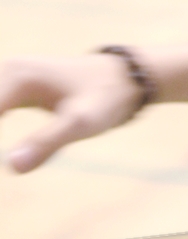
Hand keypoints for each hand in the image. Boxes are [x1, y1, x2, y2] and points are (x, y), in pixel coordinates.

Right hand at [0, 53, 142, 172]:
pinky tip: (1, 145)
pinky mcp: (9, 86)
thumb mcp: (82, 122)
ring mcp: (5, 75)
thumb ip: (48, 142)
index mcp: (15, 78)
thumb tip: (12, 167)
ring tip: (12, 160)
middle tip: (7, 164)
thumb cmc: (105, 98)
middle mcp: (3, 70)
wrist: (124, 77)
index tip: (0, 165)